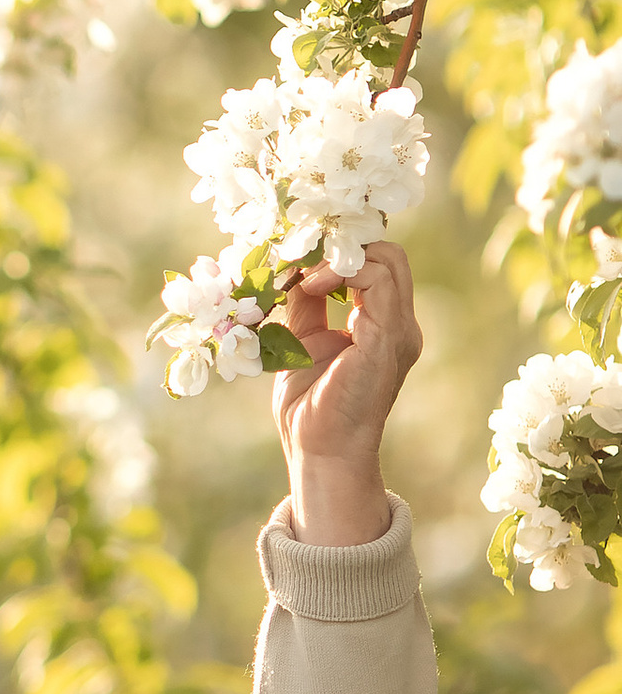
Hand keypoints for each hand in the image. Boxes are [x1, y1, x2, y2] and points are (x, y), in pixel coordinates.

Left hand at [273, 237, 421, 545]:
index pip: (376, 263)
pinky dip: (340, 271)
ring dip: (336, 254)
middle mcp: (399, 325)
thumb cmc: (309, 405)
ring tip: (301, 273)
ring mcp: (398, 331)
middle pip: (388, 253)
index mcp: (383, 325)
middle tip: (298, 254)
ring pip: (387, 258)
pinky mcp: (386, 339)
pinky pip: (378, 280)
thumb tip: (295, 265)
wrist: (317, 450)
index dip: (336, 248)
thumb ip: (307, 302)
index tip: (295, 252)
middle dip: (339, 243)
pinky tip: (308, 285)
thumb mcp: (303, 339)